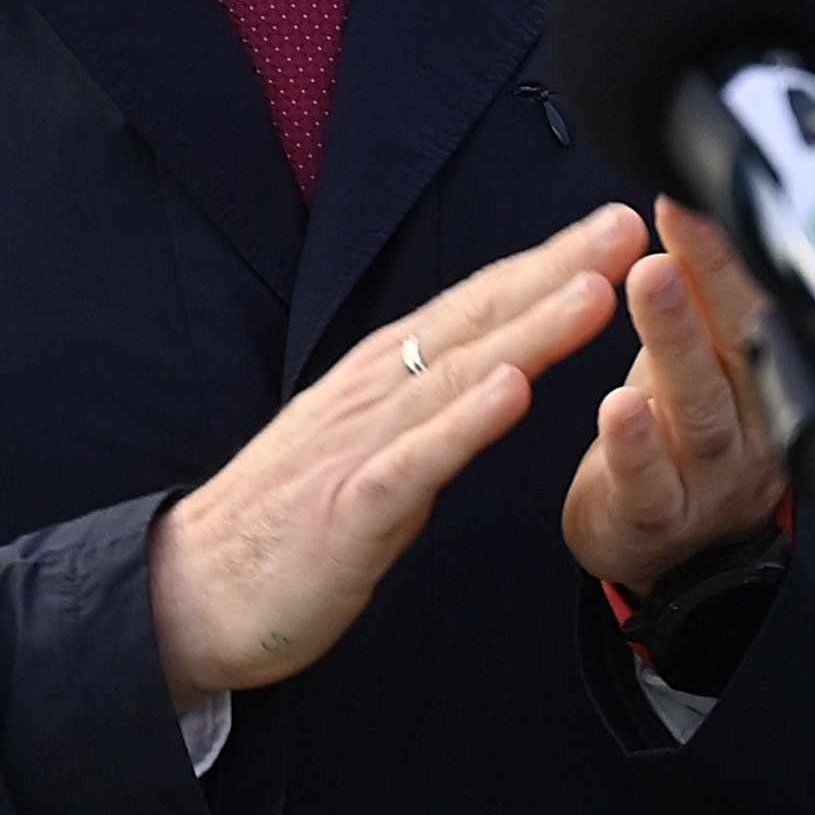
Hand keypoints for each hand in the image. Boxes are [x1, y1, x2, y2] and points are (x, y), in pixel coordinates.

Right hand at [146, 207, 644, 703]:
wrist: (190, 591)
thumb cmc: (281, 525)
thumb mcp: (360, 451)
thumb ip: (420, 411)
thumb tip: (487, 374)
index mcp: (374, 382)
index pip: (470, 309)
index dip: (542, 265)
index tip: (610, 227)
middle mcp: (368, 397)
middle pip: (473, 323)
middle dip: (553, 271)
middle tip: (624, 223)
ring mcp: (357, 448)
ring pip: (456, 378)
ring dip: (529, 331)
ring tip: (593, 290)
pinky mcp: (349, 508)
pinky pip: (416, 461)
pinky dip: (465, 423)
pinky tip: (513, 391)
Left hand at [566, 200, 790, 592]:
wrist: (658, 547)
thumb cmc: (671, 440)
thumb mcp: (691, 363)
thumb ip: (699, 301)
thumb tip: (690, 203)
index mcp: (761, 380)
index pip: (754, 306)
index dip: (729, 252)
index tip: (695, 194)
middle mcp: (750, 428)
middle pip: (739, 349)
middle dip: (713, 280)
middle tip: (682, 221)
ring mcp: (709, 479)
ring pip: (701, 410)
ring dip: (676, 343)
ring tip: (649, 287)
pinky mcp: (658, 518)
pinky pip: (651, 483)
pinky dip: (636, 445)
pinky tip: (618, 406)